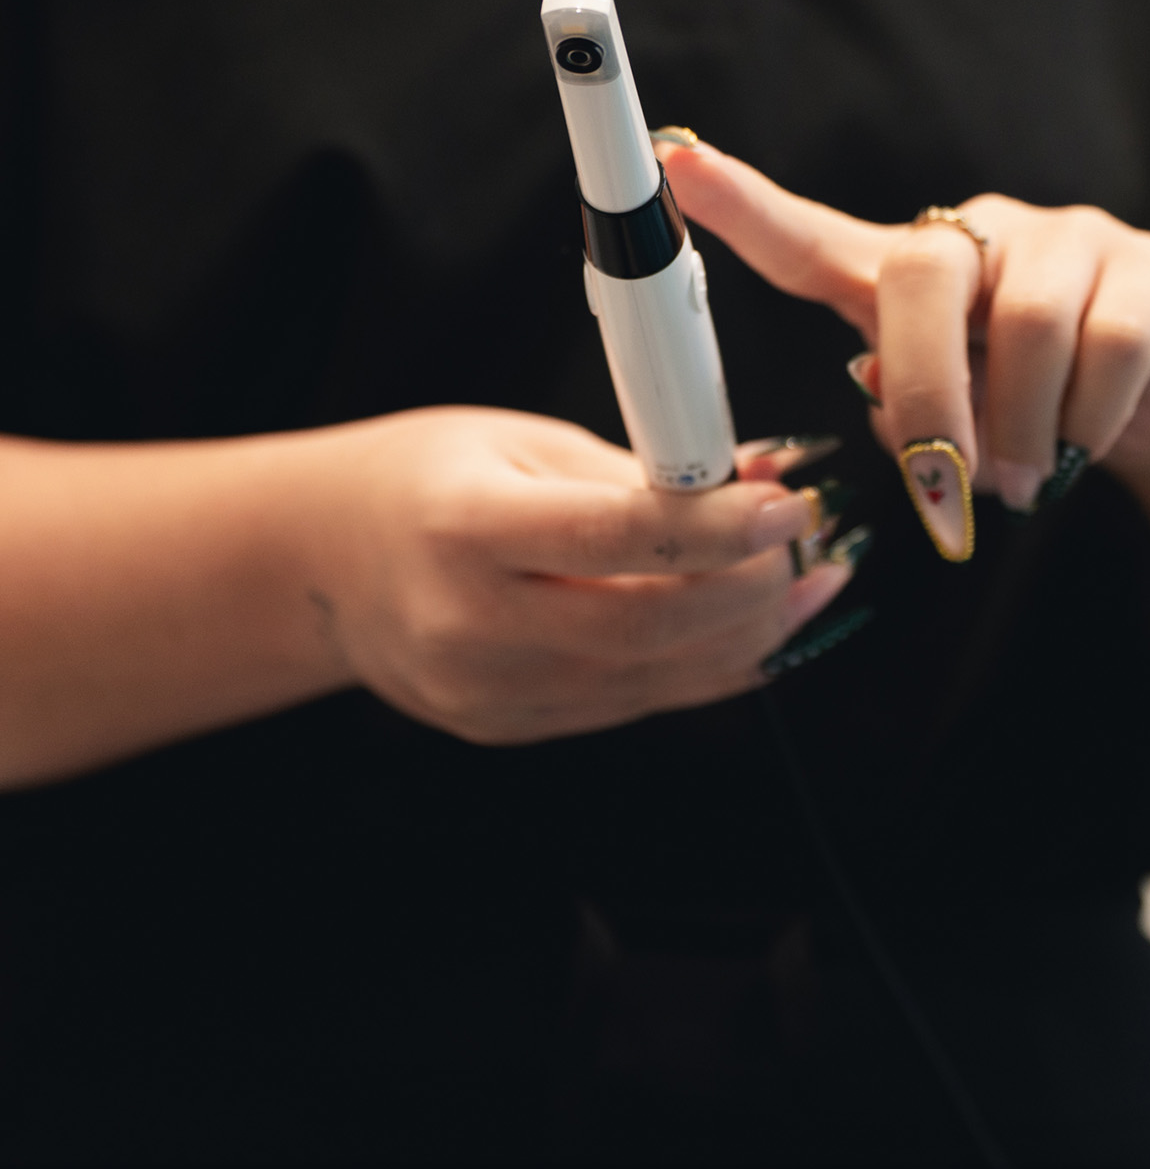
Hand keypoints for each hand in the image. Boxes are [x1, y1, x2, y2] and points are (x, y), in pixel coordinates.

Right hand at [304, 407, 852, 741]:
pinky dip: (704, 668)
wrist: (324, 564)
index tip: (787, 506)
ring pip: (652, 679)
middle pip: (645, 627)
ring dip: (748, 636)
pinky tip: (749, 628)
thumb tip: (756, 478)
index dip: (714, 529)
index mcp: (463, 528)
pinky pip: (632, 704)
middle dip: (750, 591)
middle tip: (806, 546)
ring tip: (807, 585)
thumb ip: (636, 470)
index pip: (610, 538)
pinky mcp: (510, 726)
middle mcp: (470, 623)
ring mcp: (488, 691)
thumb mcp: (520, 442)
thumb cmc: (424, 480)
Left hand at [658, 139, 1149, 546]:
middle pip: (921, 276)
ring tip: (1024, 481)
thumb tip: (900, 410)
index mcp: (902, 277)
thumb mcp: (951, 415)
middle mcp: (978, 237)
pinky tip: (1084, 445)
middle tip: (947, 486)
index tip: (676, 164)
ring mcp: (1068, 241)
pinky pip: (1108, 344)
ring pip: (1026, 322)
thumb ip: (904, 412)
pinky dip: (1088, 422)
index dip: (744, 207)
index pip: (811, 237)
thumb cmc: (1026, 406)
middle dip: (925, 394)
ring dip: (1019, 428)